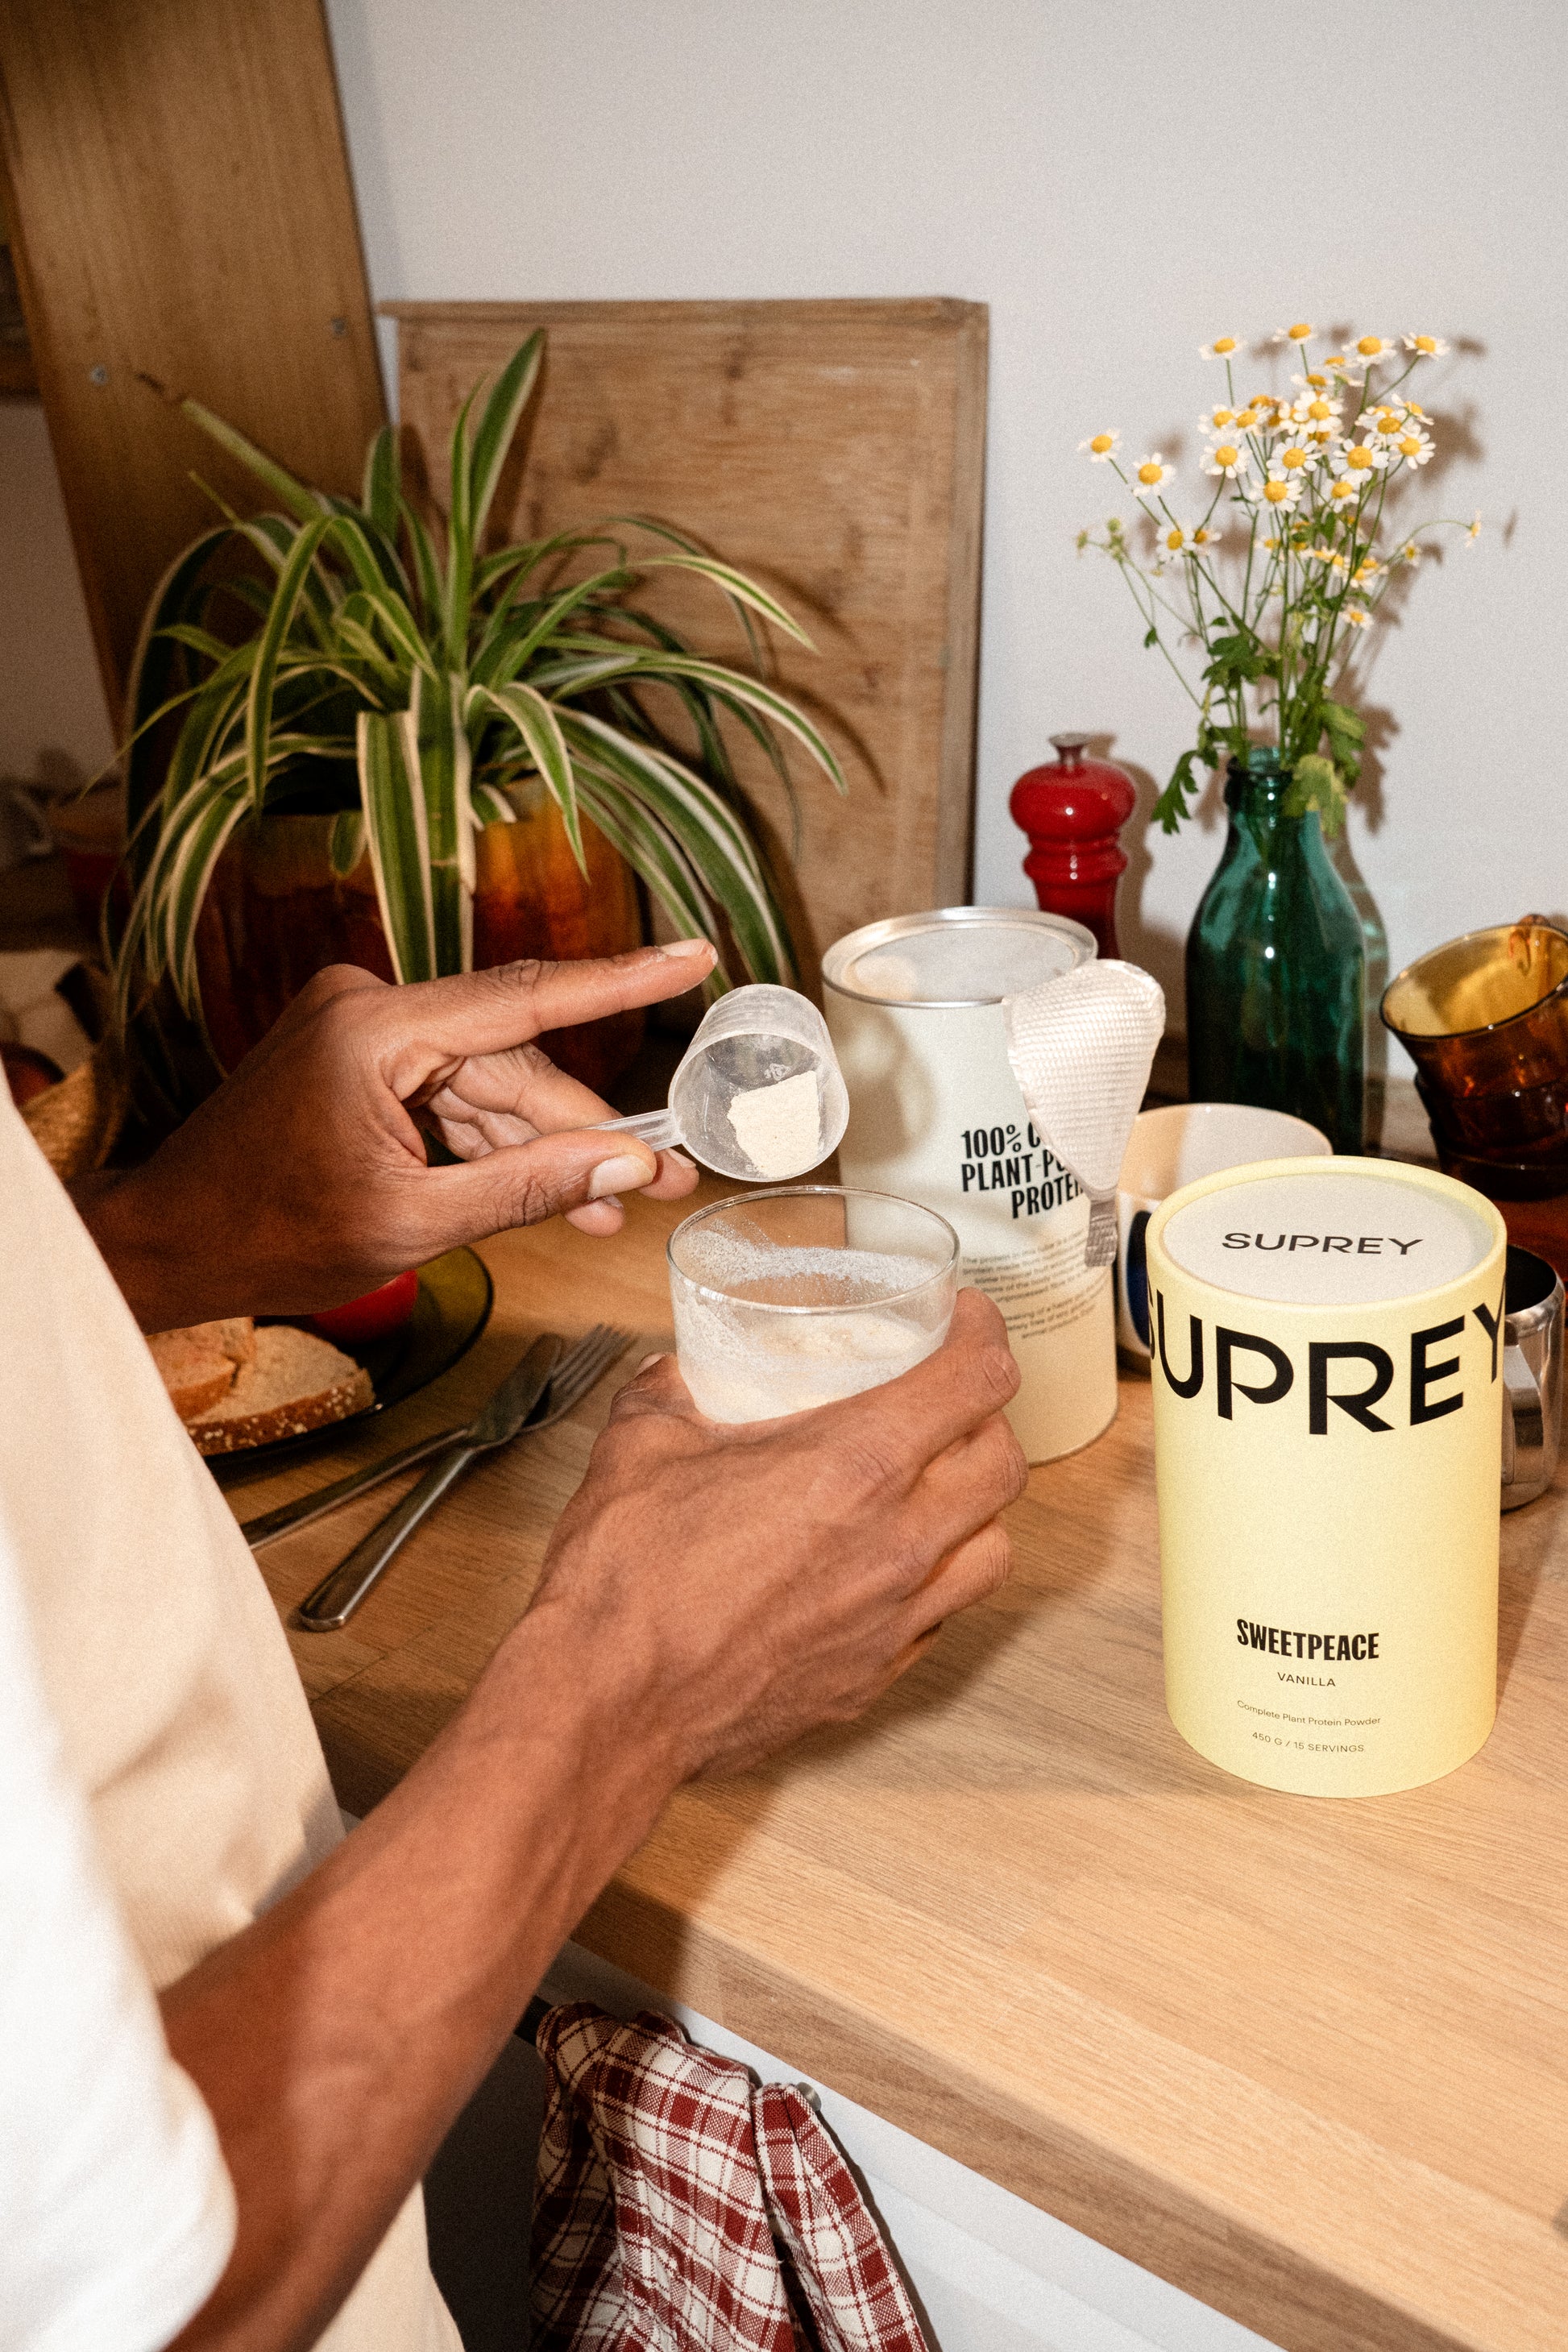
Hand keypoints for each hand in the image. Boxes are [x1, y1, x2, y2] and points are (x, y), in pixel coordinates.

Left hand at [78, 942, 714, 1328]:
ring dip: (542, 1144)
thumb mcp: (414, 1225)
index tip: (693, 956)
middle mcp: (367, 1007)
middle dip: (584, 1127)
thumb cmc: (269, 1237)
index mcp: (375, 1031)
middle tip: (665, 1177)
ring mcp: (357, 1029)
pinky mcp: (353, 1058)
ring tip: (612, 1208)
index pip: (526, 996)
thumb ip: (528, 1188)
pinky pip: (446, 1092)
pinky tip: (550, 1190)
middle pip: (511, 1060)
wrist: (168, 1243)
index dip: (623, 981)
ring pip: (485, 1082)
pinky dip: (490, 1141)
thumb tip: (627, 1166)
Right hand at [529, 1288, 1027, 1779]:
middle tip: (947, 1401)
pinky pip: (942, 1616)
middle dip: (987, 1418)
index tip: (966, 1323)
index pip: (976, 1381)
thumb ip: (671, 1392)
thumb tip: (677, 1375)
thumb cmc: (629, 1580)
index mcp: (854, 1465)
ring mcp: (893, 1618)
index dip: (983, 1336)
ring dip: (976, 1507)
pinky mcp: (874, 1676)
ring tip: (932, 1489)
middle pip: (1004, 1463)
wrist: (611, 1704)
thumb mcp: (641, 1443)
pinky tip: (885, 1566)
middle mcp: (896, 1542)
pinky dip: (934, 1580)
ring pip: (994, 1548)